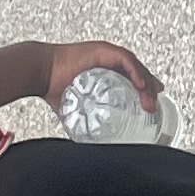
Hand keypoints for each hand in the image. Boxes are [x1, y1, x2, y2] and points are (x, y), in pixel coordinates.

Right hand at [39, 40, 163, 110]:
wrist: (41, 74)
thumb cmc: (53, 88)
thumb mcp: (74, 109)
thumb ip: (82, 121)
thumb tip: (86, 144)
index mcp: (103, 72)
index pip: (130, 79)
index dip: (142, 90)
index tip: (150, 103)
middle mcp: (107, 61)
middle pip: (136, 73)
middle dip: (148, 90)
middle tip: (153, 107)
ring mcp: (106, 55)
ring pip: (134, 66)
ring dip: (144, 83)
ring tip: (149, 101)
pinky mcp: (103, 51)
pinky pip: (125, 60)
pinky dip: (135, 72)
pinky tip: (141, 85)